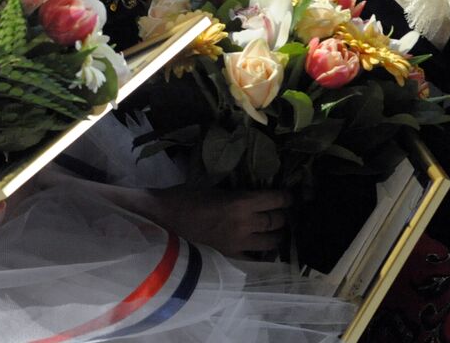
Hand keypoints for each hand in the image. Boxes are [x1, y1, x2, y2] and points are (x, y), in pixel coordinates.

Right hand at [145, 186, 288, 256]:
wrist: (160, 220)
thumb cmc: (185, 197)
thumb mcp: (216, 188)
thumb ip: (237, 194)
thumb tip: (254, 193)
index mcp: (242, 202)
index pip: (277, 200)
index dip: (286, 198)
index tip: (289, 197)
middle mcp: (245, 223)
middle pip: (277, 221)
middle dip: (282, 217)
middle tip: (281, 214)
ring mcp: (237, 243)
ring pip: (271, 242)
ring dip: (276, 236)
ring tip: (275, 232)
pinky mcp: (227, 257)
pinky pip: (253, 260)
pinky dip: (261, 255)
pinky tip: (263, 252)